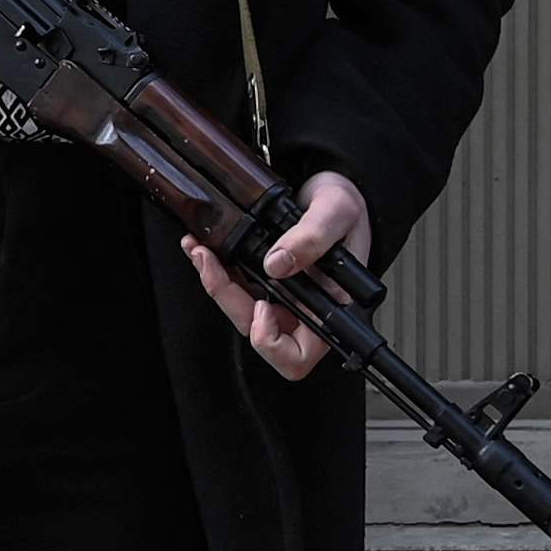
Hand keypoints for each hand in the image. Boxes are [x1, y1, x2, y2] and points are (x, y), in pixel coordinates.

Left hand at [188, 171, 372, 377]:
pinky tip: (204, 249)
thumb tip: (278, 263)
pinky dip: (215, 271)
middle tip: (212, 265)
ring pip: (239, 311)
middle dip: (228, 299)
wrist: (333, 194)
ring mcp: (279, 300)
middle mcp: (301, 313)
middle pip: (256, 332)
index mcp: (327, 312)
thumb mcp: (337, 212)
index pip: (296, 356)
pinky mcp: (262, 284)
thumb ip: (312, 238)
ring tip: (202, 251)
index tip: (262, 306)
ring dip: (216, 285)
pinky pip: (233, 289)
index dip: (271, 343)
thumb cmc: (348, 210)